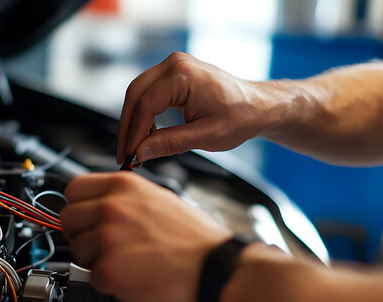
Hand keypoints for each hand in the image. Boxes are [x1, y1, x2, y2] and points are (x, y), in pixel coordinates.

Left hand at [60, 172, 231, 301]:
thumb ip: (124, 199)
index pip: (73, 189)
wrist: (215, 268)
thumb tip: (99, 204)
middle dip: (82, 233)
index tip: (86, 217)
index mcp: (123, 186)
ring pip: (76, 250)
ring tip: (126, 261)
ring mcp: (107, 239)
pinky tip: (131, 276)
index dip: (80, 206)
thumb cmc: (195, 238)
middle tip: (104, 244)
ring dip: (95, 259)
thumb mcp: (158, 198)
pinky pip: (91, 276)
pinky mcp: (108, 270)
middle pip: (67, 219)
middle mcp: (111, 208)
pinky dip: (108, 282)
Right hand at [117, 52, 279, 163]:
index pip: (145, 104)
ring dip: (133, 121)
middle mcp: (174, 64)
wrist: (258, 106)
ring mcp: (173, 66)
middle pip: (135, 95)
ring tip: (133, 148)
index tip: (129, 155)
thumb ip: (170, 143)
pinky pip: (149, 93)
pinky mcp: (174, 74)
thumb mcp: (206, 136)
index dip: (134, 133)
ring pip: (138, 93)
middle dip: (127, 127)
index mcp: (182, 75)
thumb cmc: (240, 117)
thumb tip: (140, 153)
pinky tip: (147, 135)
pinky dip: (144, 114)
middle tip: (124, 154)